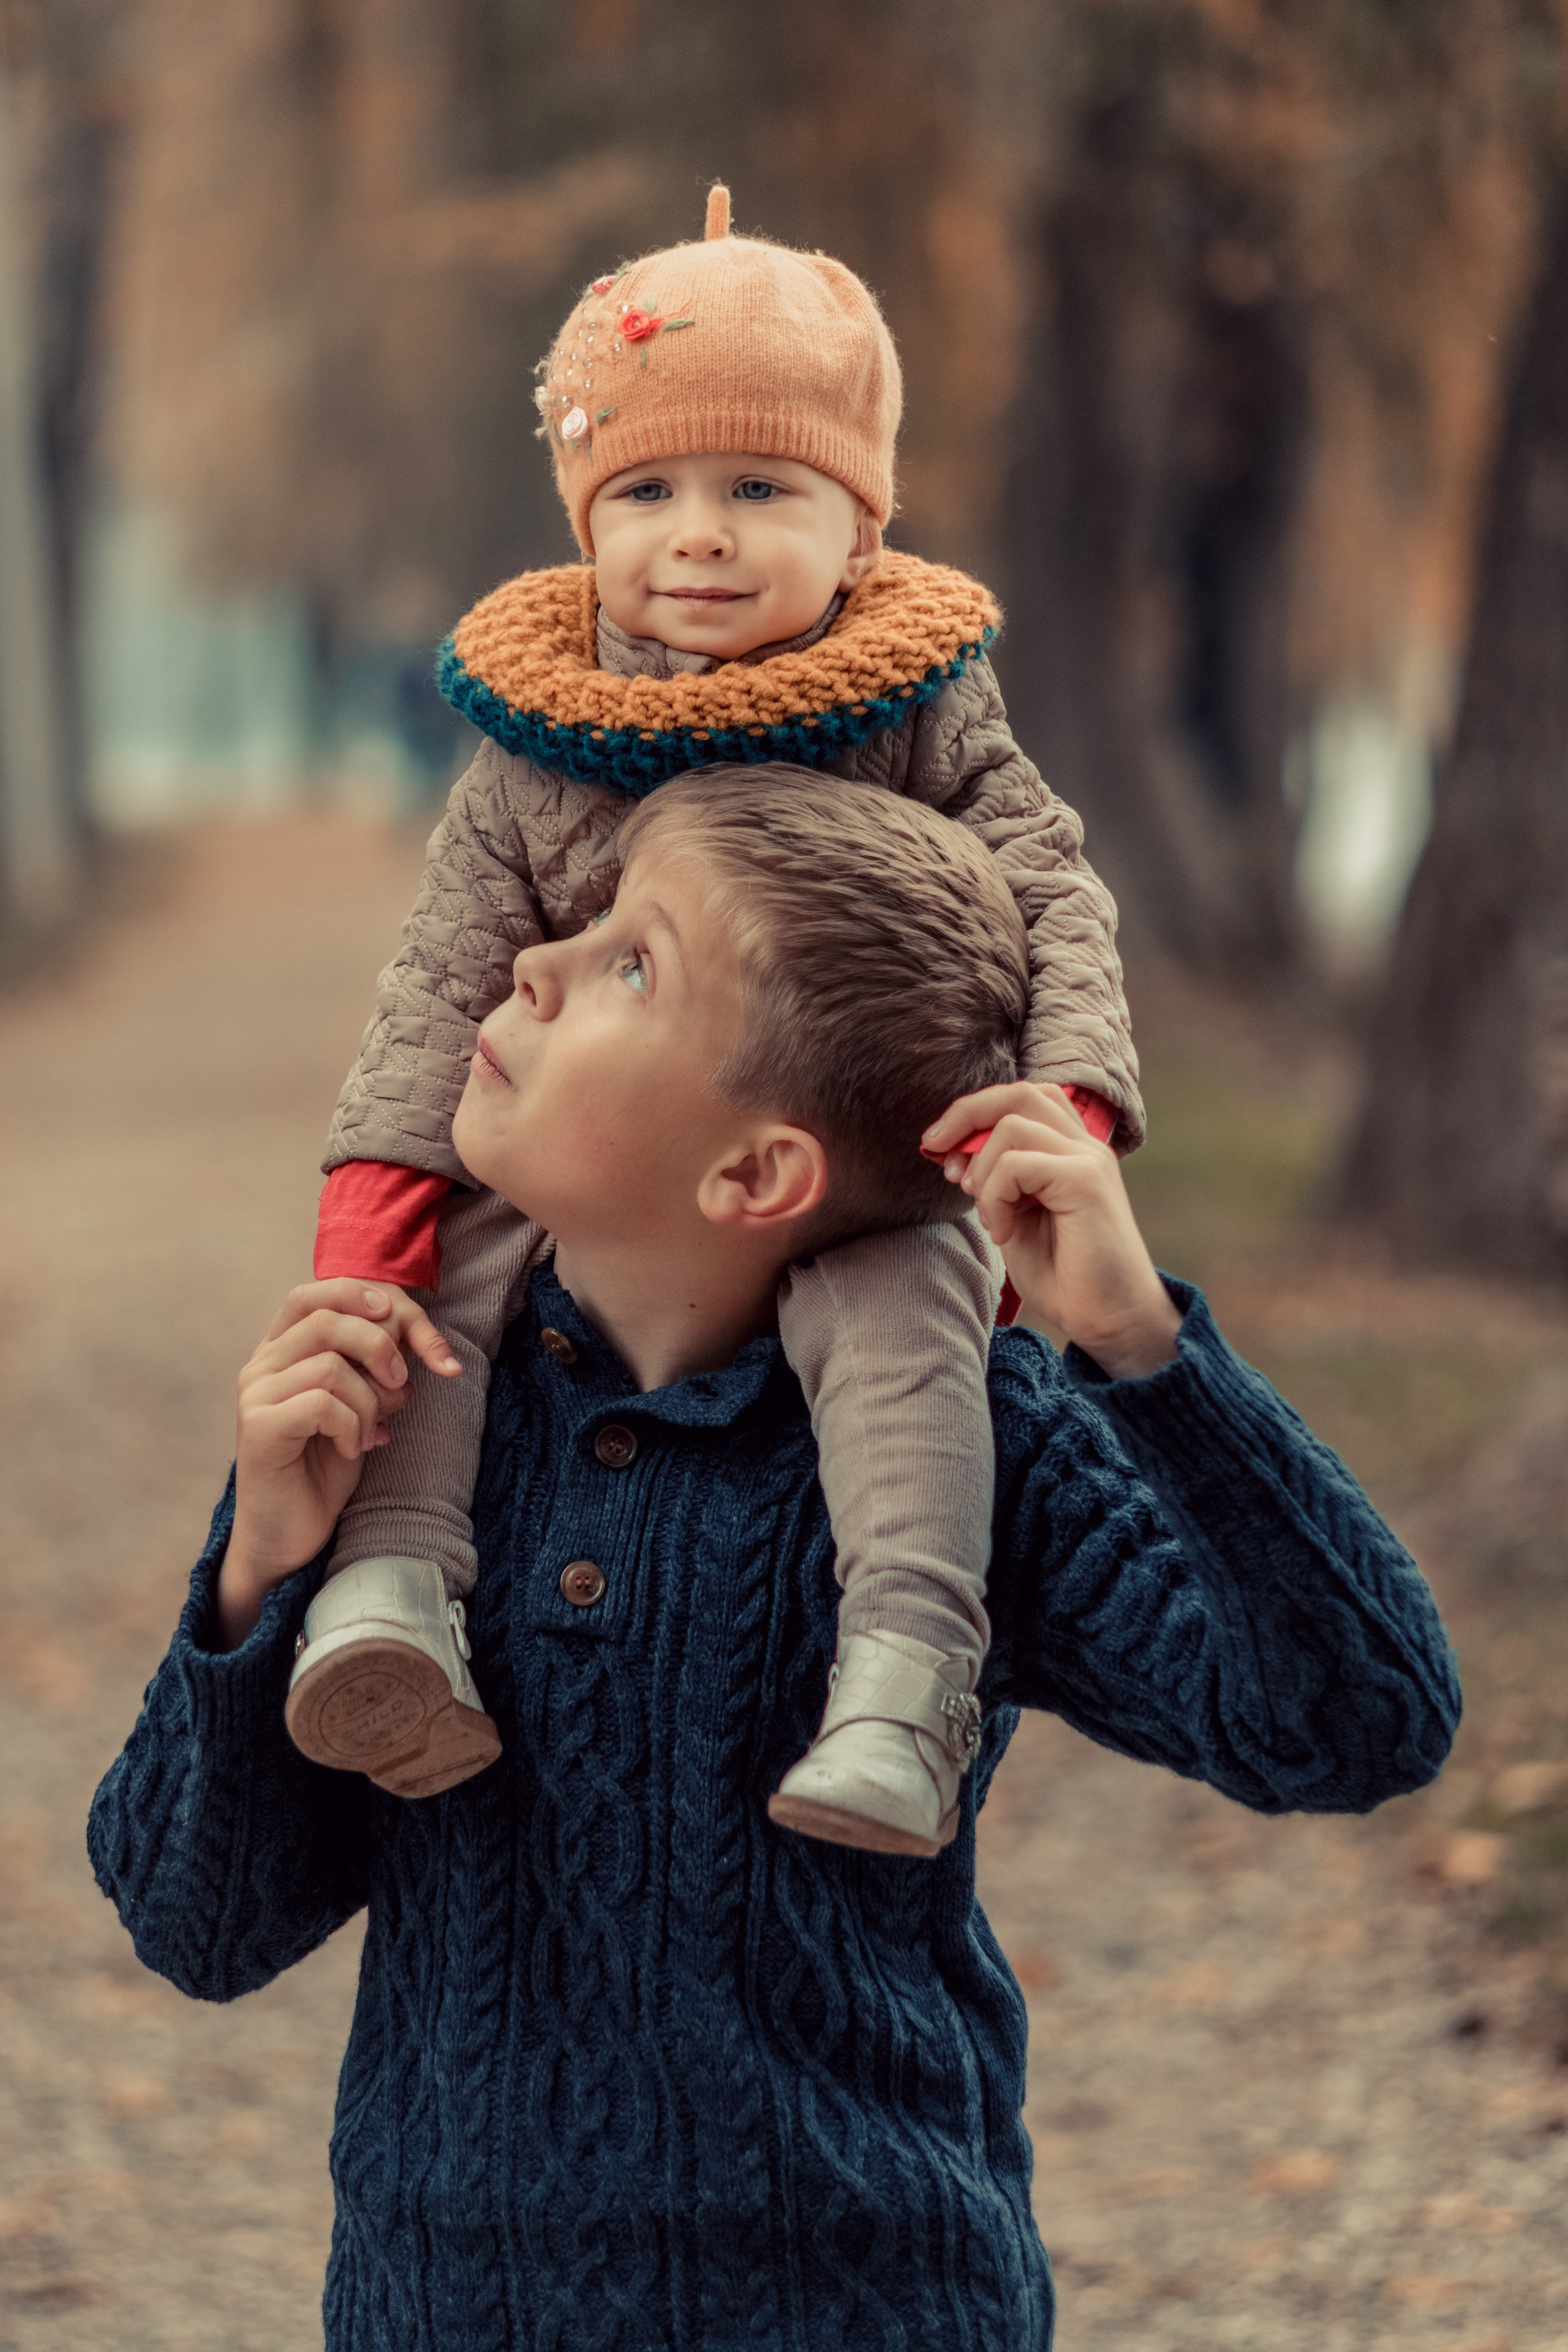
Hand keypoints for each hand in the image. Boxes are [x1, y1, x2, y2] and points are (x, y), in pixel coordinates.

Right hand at [216, 1281, 460, 1649]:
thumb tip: (413, 1331)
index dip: (367, 1296)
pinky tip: (354, 1450)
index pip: (317, 1292)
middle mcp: (261, 1365)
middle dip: (383, 1347)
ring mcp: (254, 1395)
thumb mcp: (361, 1405)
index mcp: (283, 1351)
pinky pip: (322, 1403)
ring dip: (371, 1400)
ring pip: (331, 1364)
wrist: (291, 1537)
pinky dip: (354, 1426)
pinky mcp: (257, 1429)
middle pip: (330, 1318)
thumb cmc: (325, 1468)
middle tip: (402, 1387)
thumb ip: (374, 1366)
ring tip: (373, 1432)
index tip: (410, 1323)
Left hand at [923, 1083, 1180, 1378]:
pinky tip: (1003, 1232)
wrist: (1111, 1320)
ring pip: (1011, 1125)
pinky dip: (994, 1197)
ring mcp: (1088, 1159)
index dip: (973, 1113)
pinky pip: (1016, 1163)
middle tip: (935, 1150)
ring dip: (981, 1171)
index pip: (1020, 1098)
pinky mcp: (1085, 1180)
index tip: (939, 1150)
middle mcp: (1084, 1146)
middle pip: (1017, 1093)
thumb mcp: (1014, 1218)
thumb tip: (953, 1152)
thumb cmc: (1065, 1276)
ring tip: (989, 1217)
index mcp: (1070, 1150)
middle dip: (965, 1115)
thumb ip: (993, 1181)